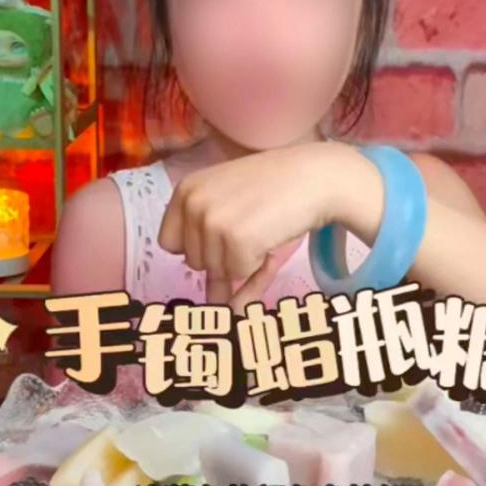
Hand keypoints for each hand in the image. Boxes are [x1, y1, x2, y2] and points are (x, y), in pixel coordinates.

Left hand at [158, 141, 383, 309]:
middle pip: (195, 262)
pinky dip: (259, 264)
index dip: (199, 247)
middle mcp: (192, 204)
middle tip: (251, 230)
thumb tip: (218, 308)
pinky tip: (271, 236)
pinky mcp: (236, 239)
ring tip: (263, 229)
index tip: (222, 237)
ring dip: (243, 260)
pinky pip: (241, 274)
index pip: (170, 243)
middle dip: (223, 256)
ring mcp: (212, 222)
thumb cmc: (279, 191)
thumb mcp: (236, 210)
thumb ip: (216, 250)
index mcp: (186, 190)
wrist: (315, 178)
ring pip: (218, 271)